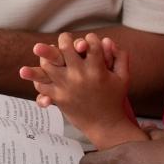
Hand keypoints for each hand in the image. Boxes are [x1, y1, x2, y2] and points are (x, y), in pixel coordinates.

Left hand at [19, 33, 143, 149]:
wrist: (106, 125)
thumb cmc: (115, 99)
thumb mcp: (123, 77)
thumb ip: (120, 56)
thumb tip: (108, 40)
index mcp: (97, 69)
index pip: (90, 42)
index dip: (89, 38)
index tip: (88, 40)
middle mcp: (80, 75)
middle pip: (65, 47)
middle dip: (65, 39)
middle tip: (65, 40)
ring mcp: (67, 86)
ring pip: (48, 63)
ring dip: (47, 56)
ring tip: (51, 55)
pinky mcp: (58, 97)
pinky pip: (42, 84)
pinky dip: (40, 79)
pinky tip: (46, 75)